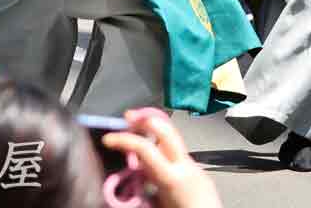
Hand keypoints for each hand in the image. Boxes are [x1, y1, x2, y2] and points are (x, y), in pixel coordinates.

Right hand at [103, 110, 222, 207]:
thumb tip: (129, 183)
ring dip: (155, 135)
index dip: (125, 140)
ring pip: (173, 142)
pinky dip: (164, 151)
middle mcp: (186, 166)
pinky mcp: (201, 173)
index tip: (109, 139)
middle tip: (129, 118)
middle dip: (147, 119)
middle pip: (166, 130)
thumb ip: (143, 193)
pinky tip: (157, 160)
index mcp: (172, 178)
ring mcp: (196, 167)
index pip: (145, 149)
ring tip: (139, 135)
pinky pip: (178, 156)